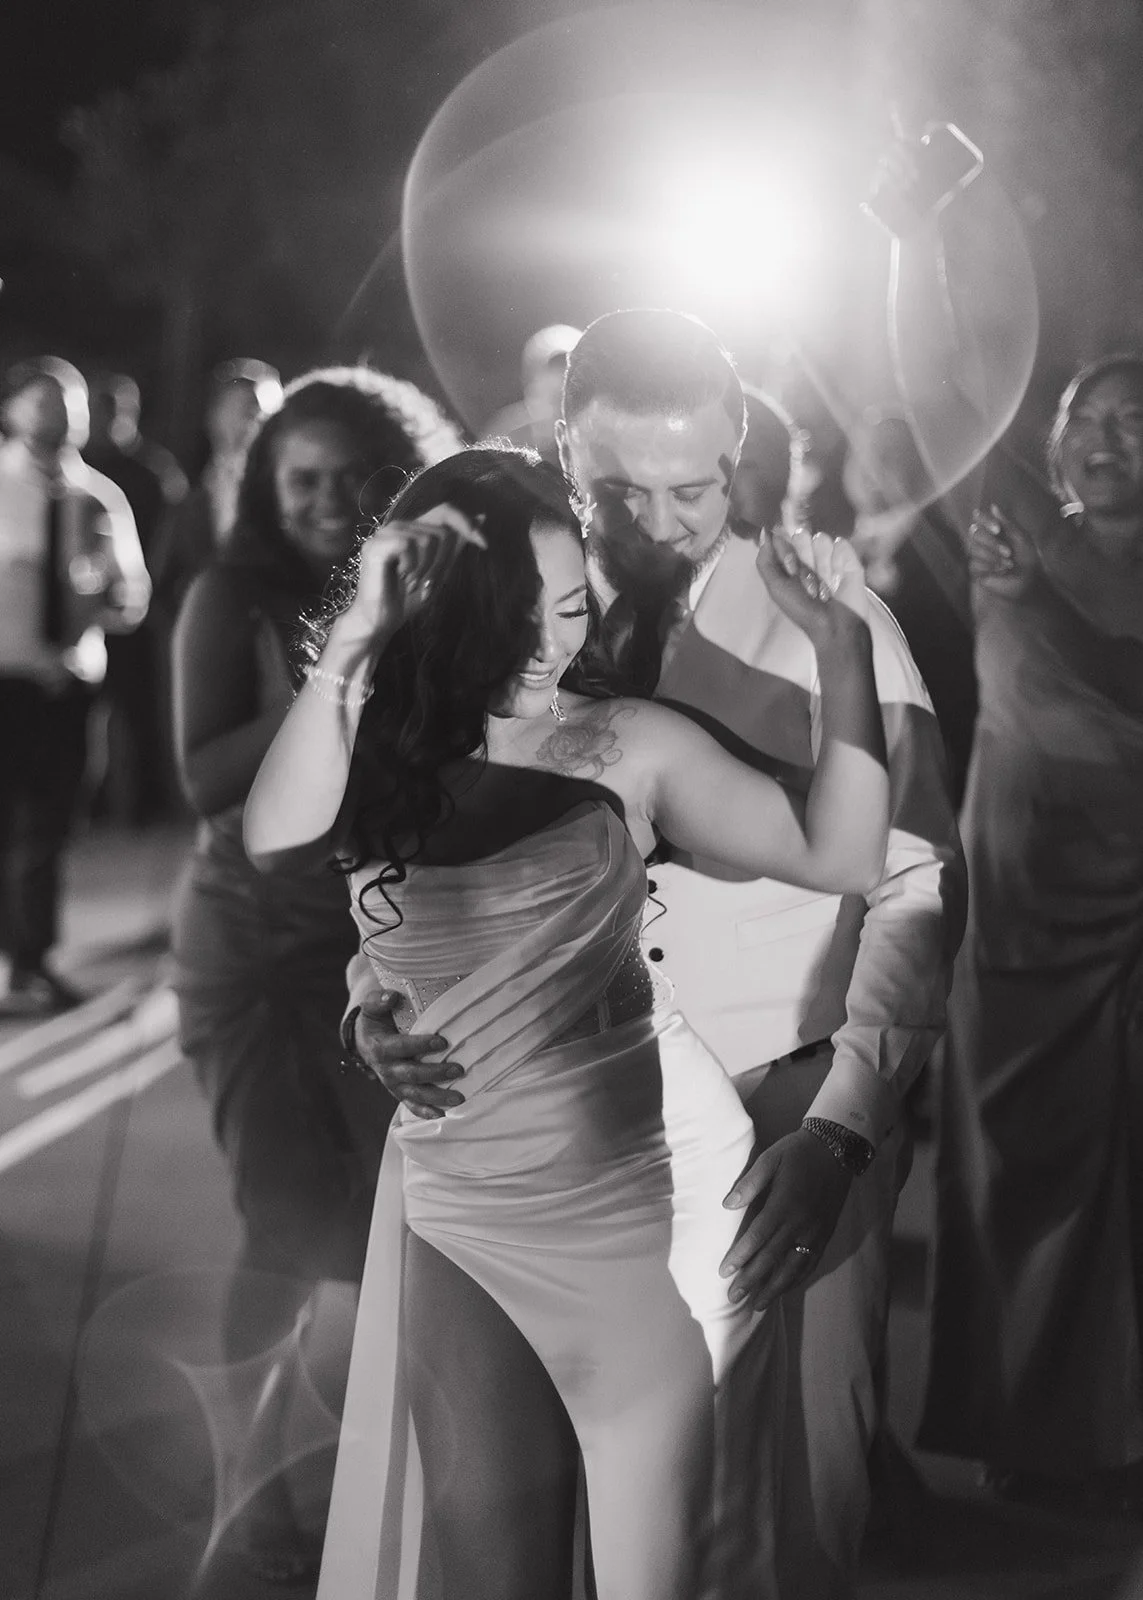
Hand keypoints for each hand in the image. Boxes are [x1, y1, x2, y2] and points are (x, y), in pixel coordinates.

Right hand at [339, 503, 485, 642]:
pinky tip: (401, 579)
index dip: (467, 524)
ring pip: (427, 539)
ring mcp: (385, 534)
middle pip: (441, 531)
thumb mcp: (440, 569)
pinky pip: (408, 545)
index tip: (485, 545)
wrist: (380, 621)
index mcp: (413, 529)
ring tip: (412, 584)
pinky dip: (412, 567)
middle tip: (428, 585)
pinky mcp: (375, 546)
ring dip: (427, 569)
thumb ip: (455, 544)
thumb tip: (481, 517)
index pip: (446, 511)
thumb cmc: (406, 599)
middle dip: (443, 563)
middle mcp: (399, 526)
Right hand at [353, 989, 466, 1119]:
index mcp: (381, 1048)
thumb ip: (379, 1001)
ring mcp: (394, 1084)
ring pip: (415, 1095)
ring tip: (459, 1098)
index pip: (401, 1047)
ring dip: (437, 1097)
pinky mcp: (400, 1093)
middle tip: (458, 1069)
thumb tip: (391, 997)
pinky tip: (442, 1115)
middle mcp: (387, 1070)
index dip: (421, 1045)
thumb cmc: (374, 1021)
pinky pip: (412, 1106)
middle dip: (435, 1074)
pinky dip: (426, 1113)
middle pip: (412, 1075)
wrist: (365, 1041)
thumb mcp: (371, 1007)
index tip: (442, 1041)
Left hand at [720, 1129, 850, 1311]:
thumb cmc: (798, 1152)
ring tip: (757, 1304)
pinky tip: (785, 1288)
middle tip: (733, 1297)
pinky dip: (797, 1278)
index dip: (740, 1256)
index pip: (758, 1237)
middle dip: (752, 1279)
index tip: (724, 1272)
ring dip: (774, 1287)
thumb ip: (750, 1183)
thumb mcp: (771, 1158)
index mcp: (784, 1203)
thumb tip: (727, 1204)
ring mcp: (815, 1231)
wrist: (837, 1149)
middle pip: (773, 1258)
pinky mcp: (826, 1233)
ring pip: (793, 1266)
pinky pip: (810, 1262)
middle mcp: (801, 1223)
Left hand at [758, 527, 868, 643]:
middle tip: (807, 579)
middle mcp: (809, 554)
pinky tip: (838, 578)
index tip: (790, 570)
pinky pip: (840, 545)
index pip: (782, 537)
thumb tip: (764, 532)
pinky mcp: (848, 556)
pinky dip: (837, 563)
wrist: (833, 625)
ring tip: (825, 584)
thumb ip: (765, 561)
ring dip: (821, 565)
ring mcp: (828, 554)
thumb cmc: (802, 610)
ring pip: (821, 539)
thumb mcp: (776, 588)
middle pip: (801, 535)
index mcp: (790, 560)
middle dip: (802, 558)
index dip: (785, 551)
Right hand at [968, 503, 1038, 597]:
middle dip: (992, 543)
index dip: (985, 521)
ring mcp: (978, 555)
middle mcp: (983, 540)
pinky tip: (1001, 572)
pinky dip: (990, 567)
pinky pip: (974, 564)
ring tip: (1010, 564)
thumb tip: (993, 506)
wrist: (1029, 581)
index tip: (998, 529)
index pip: (980, 518)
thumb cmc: (1028, 557)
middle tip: (1009, 552)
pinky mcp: (976, 570)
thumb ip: (1007, 522)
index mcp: (993, 529)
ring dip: (994, 557)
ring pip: (974, 550)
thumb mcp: (1021, 538)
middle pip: (975, 533)